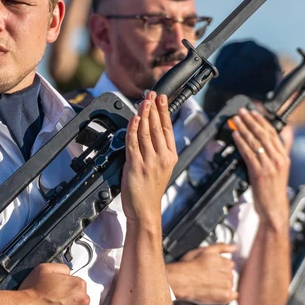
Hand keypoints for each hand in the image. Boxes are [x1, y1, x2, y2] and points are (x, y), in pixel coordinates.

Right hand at [16, 263, 96, 304]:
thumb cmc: (32, 291)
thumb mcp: (44, 269)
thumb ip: (61, 268)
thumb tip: (69, 273)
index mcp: (78, 284)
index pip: (81, 288)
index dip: (71, 292)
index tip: (62, 297)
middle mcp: (83, 300)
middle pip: (86, 301)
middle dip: (76, 304)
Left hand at [119, 93, 177, 231]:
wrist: (145, 211)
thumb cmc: (149, 192)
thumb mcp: (160, 168)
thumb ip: (155, 151)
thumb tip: (146, 131)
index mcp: (170, 157)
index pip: (168, 128)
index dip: (164, 111)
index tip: (162, 98)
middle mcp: (162, 157)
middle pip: (158, 127)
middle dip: (154, 108)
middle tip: (151, 94)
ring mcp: (150, 162)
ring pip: (146, 132)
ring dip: (144, 114)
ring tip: (143, 102)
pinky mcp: (136, 166)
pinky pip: (133, 143)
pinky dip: (133, 129)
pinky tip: (133, 119)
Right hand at [168, 244, 237, 304]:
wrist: (182, 281)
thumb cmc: (190, 265)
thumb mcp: (205, 250)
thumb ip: (221, 247)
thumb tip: (234, 247)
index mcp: (225, 262)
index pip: (228, 265)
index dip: (219, 267)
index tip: (211, 269)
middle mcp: (229, 274)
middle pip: (230, 275)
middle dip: (221, 276)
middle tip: (208, 278)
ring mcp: (227, 286)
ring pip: (230, 285)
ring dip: (223, 285)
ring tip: (209, 285)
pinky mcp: (225, 297)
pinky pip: (233, 296)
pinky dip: (227, 295)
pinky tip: (217, 293)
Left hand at [231, 108, 289, 223]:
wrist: (274, 208)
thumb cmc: (273, 191)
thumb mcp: (278, 170)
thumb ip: (274, 155)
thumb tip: (269, 142)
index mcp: (284, 157)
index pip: (274, 133)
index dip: (263, 121)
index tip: (254, 112)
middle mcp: (279, 159)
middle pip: (264, 134)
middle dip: (252, 121)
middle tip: (242, 112)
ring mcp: (270, 166)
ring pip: (256, 142)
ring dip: (244, 128)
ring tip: (236, 120)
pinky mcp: (260, 172)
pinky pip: (249, 153)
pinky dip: (241, 142)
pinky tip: (235, 136)